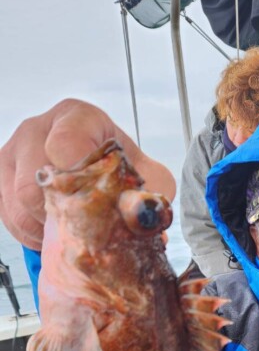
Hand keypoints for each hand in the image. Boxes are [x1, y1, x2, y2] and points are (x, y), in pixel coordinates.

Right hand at [0, 99, 175, 249]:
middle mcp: (39, 127)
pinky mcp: (2, 176)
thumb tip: (141, 222)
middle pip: (35, 180)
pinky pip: (8, 213)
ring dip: (45, 227)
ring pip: (18, 200)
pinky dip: (30, 232)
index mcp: (79, 118)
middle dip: (62, 213)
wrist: (101, 175)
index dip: (75, 175)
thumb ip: (150, 195)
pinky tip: (52, 231)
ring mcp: (15, 150)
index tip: (90, 196)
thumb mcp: (150, 178)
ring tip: (70, 230)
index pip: (65, 142)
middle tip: (84, 226)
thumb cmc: (121, 172)